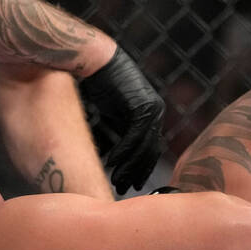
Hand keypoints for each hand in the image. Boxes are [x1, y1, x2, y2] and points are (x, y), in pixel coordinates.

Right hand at [78, 47, 164, 192]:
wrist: (95, 60)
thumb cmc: (98, 84)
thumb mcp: (110, 114)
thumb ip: (116, 133)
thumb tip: (110, 158)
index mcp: (150, 115)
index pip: (150, 148)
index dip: (141, 168)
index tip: (133, 183)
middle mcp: (155, 112)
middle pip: (150, 151)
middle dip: (137, 172)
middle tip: (126, 189)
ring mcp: (151, 109)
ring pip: (143, 147)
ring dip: (129, 166)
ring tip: (118, 181)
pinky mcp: (141, 107)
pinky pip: (134, 136)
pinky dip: (123, 151)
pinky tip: (111, 163)